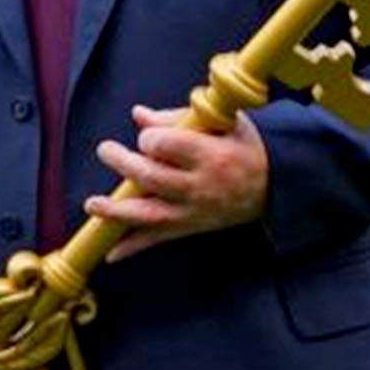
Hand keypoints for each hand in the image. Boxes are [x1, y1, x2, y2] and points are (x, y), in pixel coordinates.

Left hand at [86, 106, 268, 261]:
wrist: (276, 184)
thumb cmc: (245, 145)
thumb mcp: (222, 123)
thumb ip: (177, 118)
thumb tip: (138, 116)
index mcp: (211, 155)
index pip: (168, 146)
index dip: (150, 138)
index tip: (146, 135)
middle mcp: (201, 187)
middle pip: (152, 178)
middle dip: (123, 164)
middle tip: (105, 150)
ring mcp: (195, 212)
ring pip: (150, 215)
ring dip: (117, 212)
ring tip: (92, 204)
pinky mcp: (192, 227)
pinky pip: (159, 240)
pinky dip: (133, 248)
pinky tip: (111, 254)